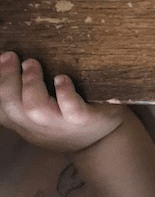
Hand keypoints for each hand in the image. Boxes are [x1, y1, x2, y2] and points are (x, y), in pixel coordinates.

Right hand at [0, 51, 125, 151]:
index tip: (0, 58)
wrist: (103, 140)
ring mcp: (62, 125)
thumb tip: (9, 63)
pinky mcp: (86, 120)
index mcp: (26, 123)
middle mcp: (39, 126)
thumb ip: (28, 96)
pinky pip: (72, 110)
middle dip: (7, 79)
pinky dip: (65, 93)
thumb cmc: (69, 119)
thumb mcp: (44, 114)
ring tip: (32, 63)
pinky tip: (62, 78)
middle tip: (11, 56)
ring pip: (36, 108)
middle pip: (12, 106)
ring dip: (31, 83)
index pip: (2, 108)